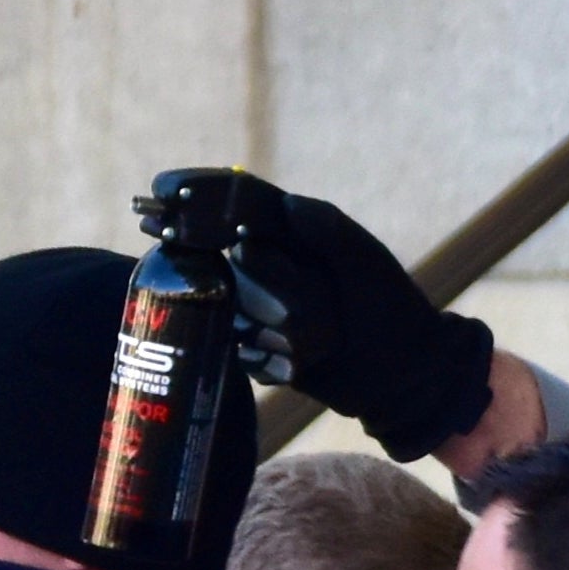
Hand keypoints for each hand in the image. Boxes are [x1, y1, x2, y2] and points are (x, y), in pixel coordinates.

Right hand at [217, 180, 494, 462]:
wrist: (405, 375)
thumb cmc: (391, 310)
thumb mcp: (367, 264)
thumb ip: (329, 230)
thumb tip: (286, 204)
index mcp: (290, 234)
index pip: (233, 207)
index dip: (199, 199)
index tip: (163, 195)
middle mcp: (264, 267)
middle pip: (232, 268)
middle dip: (273, 292)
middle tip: (324, 309)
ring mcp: (255, 307)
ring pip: (232, 312)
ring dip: (277, 332)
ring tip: (322, 342)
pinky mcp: (253, 346)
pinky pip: (239, 349)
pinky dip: (271, 360)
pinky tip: (303, 364)